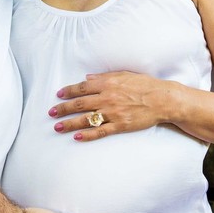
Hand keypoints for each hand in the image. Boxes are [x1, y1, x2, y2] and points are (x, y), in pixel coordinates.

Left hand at [48, 71, 176, 141]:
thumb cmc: (145, 85)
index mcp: (107, 83)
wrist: (162, 99)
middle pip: (79, 104)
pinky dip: (87, 135)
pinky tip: (77, 137)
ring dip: (69, 123)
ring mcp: (113, 113)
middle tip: (51, 112)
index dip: (68, 91)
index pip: (82, 88)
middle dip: (63, 108)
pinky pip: (100, 131)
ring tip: (57, 126)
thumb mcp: (124, 75)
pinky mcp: (120, 125)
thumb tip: (87, 78)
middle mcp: (107, 98)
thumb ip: (104, 77)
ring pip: (86, 119)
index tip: (59, 95)